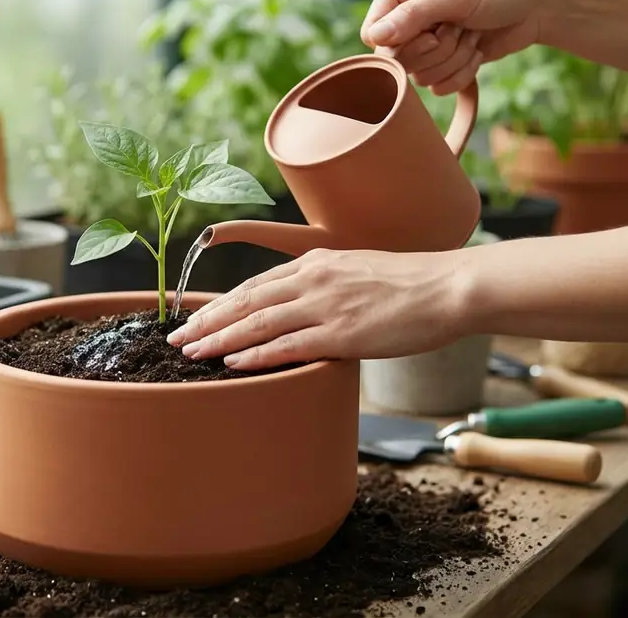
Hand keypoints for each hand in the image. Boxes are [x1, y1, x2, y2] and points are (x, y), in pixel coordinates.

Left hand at [165, 248, 468, 370]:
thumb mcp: (359, 274)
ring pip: (258, 323)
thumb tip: (307, 312)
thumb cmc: (413, 285)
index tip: (195, 318)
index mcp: (316, 263)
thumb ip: (328, 288)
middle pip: (246, 302)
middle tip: (176, 339)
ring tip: (191, 353)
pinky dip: (255, 355)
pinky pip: (287, 346)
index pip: (255, 286)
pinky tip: (231, 364)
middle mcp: (313, 279)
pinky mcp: (342, 332)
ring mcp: (326, 305)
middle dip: (207, 321)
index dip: (221, 304)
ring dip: (219, 339)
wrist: (450, 288)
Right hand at [362, 0, 549, 94]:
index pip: (373, 34)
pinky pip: (438, 87)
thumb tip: (375, 37)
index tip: (432, 32)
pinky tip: (476, 50)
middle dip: (436, 51)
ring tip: (472, 34)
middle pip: (396, 60)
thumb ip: (413, 16)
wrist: (538, 5)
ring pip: (419, 77)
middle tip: (458, 28)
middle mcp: (407, 16)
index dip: (399, 44)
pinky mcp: (443, 62)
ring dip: (454, 59)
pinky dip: (462, 73)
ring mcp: (425, 41)